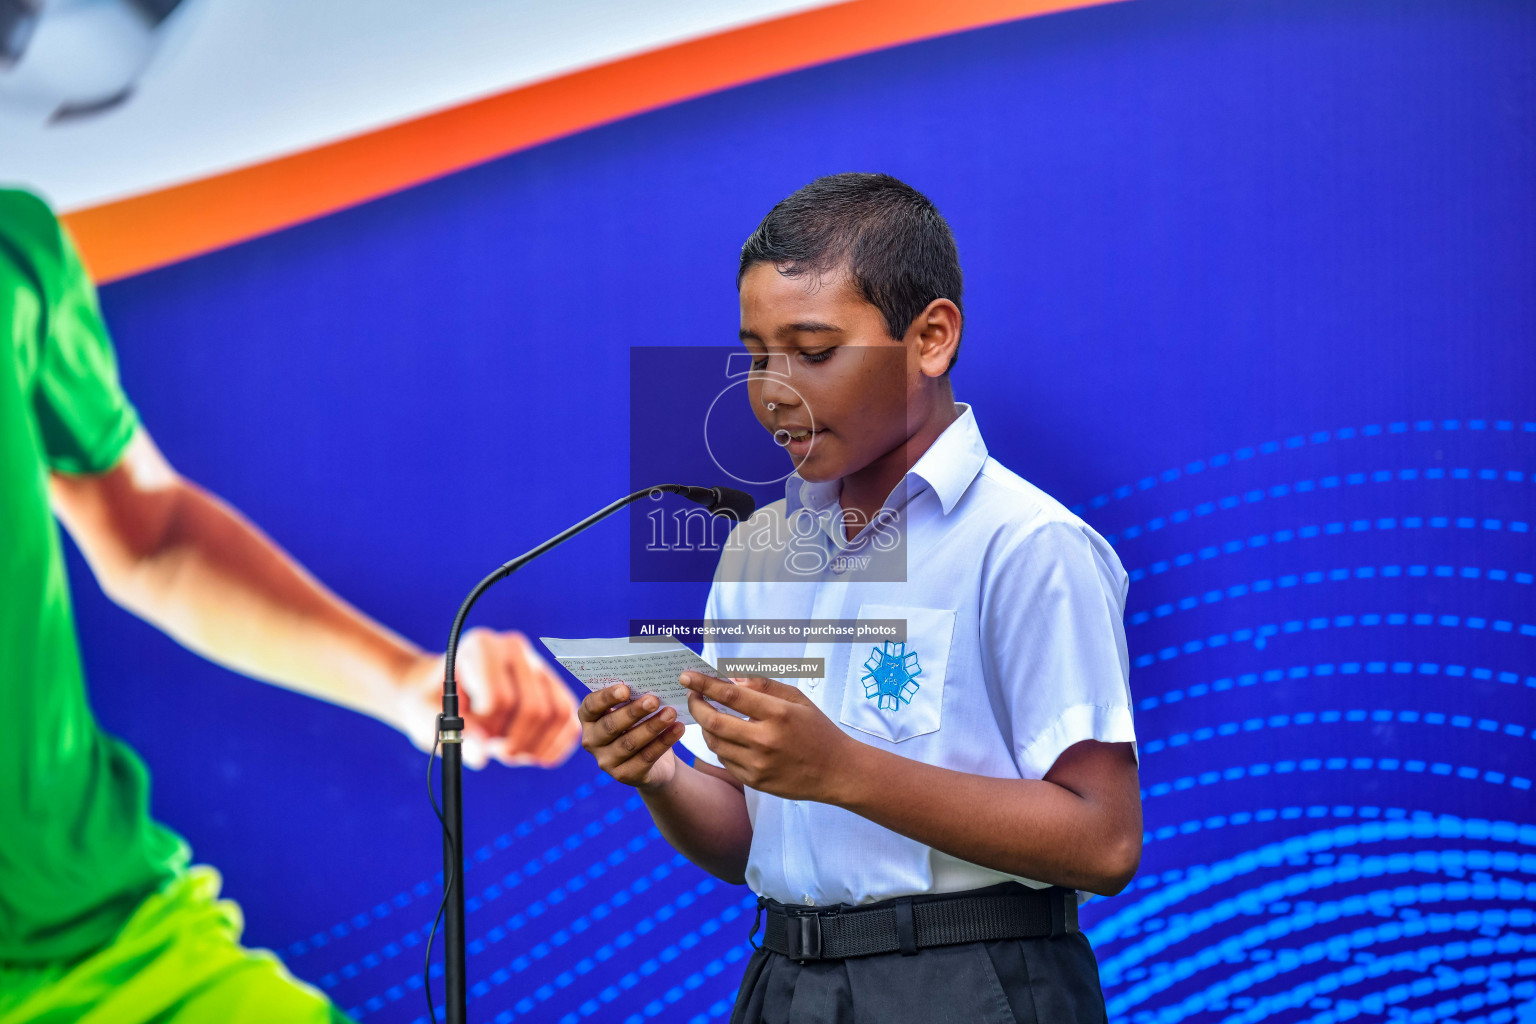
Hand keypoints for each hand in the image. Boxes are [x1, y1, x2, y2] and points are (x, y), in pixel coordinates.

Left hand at [389, 628, 579, 768]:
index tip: (468, 731)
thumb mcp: (427, 716)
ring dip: (532, 747)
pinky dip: (553, 748)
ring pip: (557, 716)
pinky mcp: (554, 688)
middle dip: (512, 743)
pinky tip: (531, 755)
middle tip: (491, 749)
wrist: (439, 694)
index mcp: (481, 646)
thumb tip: (481, 756)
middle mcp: (515, 649)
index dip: (486, 728)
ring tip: (507, 751)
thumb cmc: (431, 703)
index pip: (500, 698)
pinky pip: (570, 722)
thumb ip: (451, 732)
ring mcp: (539, 666)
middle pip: (533, 709)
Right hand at [578, 685, 687, 791]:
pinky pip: (646, 757)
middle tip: (654, 700)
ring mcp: (606, 761)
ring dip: (652, 726)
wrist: (655, 763)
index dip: (606, 697)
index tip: (625, 688)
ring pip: (629, 743)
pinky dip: (664, 742)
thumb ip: (633, 699)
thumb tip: (648, 682)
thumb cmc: (640, 724)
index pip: (591, 706)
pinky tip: (678, 729)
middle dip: (633, 712)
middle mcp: (592, 741)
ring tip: (671, 713)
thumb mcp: (633, 711)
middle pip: (610, 726)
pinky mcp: (625, 775)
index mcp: (589, 719)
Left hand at [681, 672, 849, 801]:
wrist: (836, 771)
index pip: (730, 695)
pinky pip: (724, 760)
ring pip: (714, 742)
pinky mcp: (755, 782)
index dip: (704, 684)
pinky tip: (725, 735)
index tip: (687, 675)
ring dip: (705, 725)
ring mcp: (758, 764)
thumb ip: (763, 685)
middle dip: (695, 705)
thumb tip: (731, 677)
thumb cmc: (817, 730)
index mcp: (778, 714)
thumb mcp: (797, 699)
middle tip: (692, 694)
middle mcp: (765, 740)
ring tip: (708, 713)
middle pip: (713, 720)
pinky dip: (719, 744)